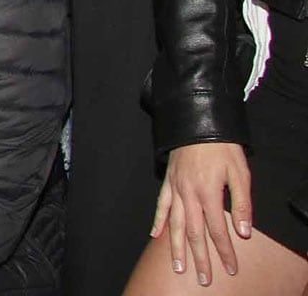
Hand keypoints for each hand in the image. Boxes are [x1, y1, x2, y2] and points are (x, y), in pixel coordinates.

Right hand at [152, 142, 252, 285]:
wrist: (197, 122)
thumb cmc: (222, 147)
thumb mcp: (240, 173)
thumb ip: (241, 204)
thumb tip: (244, 232)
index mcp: (208, 193)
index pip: (219, 230)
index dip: (225, 251)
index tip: (230, 268)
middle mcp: (189, 194)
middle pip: (193, 233)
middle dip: (200, 258)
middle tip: (203, 278)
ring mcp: (176, 189)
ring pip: (175, 224)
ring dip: (177, 247)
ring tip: (178, 266)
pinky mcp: (168, 182)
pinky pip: (161, 205)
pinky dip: (159, 221)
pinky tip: (156, 235)